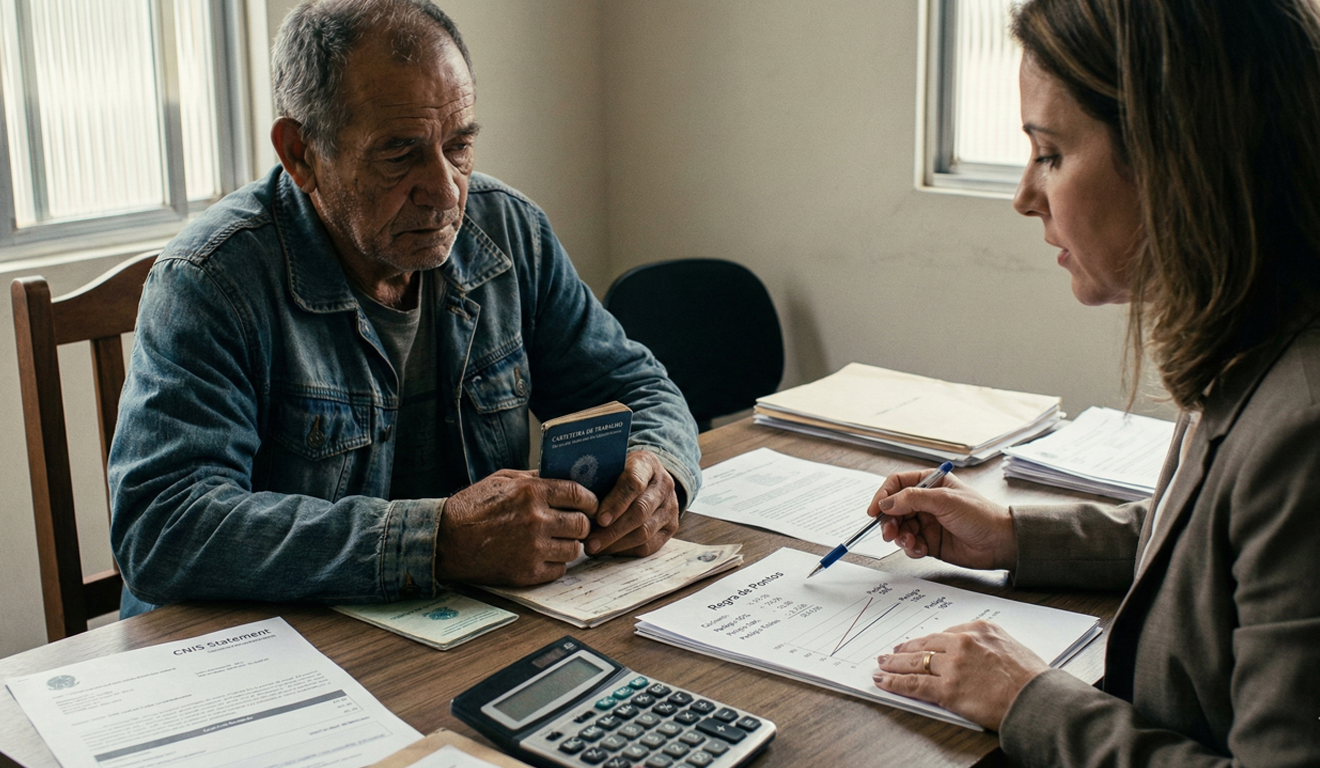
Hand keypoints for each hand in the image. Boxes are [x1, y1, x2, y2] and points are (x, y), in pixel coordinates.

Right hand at [436, 469, 593, 584]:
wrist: (445, 541)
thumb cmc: (471, 507)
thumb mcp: (501, 480)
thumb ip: (533, 478)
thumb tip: (562, 476)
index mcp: (531, 492)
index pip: (579, 494)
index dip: (590, 501)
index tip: (590, 505)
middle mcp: (536, 519)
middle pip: (582, 524)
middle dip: (581, 524)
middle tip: (572, 525)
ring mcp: (532, 548)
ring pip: (574, 549)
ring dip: (568, 545)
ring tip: (555, 541)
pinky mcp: (526, 572)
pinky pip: (559, 569)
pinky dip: (555, 563)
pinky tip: (542, 556)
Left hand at [585, 450, 679, 556]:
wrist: (650, 477)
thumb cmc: (622, 472)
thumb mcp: (612, 466)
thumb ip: (599, 478)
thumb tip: (575, 501)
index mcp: (647, 464)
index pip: (634, 483)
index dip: (616, 502)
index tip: (598, 518)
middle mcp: (664, 485)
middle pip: (640, 511)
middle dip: (613, 530)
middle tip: (590, 542)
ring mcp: (671, 507)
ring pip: (645, 532)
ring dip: (617, 544)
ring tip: (595, 548)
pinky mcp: (671, 527)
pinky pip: (649, 545)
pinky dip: (627, 551)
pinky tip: (609, 550)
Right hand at [869, 470, 1016, 570]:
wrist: (999, 543)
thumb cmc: (980, 515)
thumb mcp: (944, 501)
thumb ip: (912, 499)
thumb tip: (886, 503)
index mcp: (930, 483)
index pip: (897, 484)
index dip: (883, 496)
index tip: (874, 511)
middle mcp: (926, 502)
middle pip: (894, 508)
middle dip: (889, 521)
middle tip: (889, 532)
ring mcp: (927, 522)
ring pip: (899, 528)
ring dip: (900, 536)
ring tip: (910, 542)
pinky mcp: (929, 542)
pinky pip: (910, 544)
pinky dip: (910, 548)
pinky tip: (920, 549)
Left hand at [873, 620, 1047, 730]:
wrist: (1037, 699)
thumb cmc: (1032, 678)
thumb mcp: (1011, 647)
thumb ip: (988, 646)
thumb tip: (976, 654)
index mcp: (979, 629)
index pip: (945, 633)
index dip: (928, 641)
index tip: (920, 644)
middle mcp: (963, 642)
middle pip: (925, 644)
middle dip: (907, 649)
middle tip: (893, 652)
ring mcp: (953, 666)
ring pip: (915, 662)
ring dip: (894, 664)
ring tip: (882, 664)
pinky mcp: (947, 689)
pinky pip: (913, 684)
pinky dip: (894, 682)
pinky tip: (883, 682)